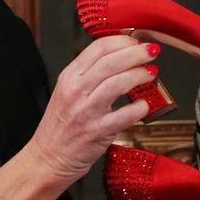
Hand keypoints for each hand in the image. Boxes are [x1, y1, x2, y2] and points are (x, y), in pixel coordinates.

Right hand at [28, 37, 157, 180]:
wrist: (47, 157)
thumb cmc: (61, 125)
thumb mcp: (67, 91)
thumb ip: (89, 74)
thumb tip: (120, 58)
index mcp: (69, 76)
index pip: (98, 48)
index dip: (122, 41)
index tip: (136, 41)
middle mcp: (76, 90)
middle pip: (111, 61)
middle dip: (136, 53)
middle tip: (151, 51)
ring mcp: (86, 111)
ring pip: (119, 83)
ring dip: (140, 75)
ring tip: (151, 73)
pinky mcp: (97, 132)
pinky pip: (125, 115)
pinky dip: (140, 107)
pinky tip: (144, 105)